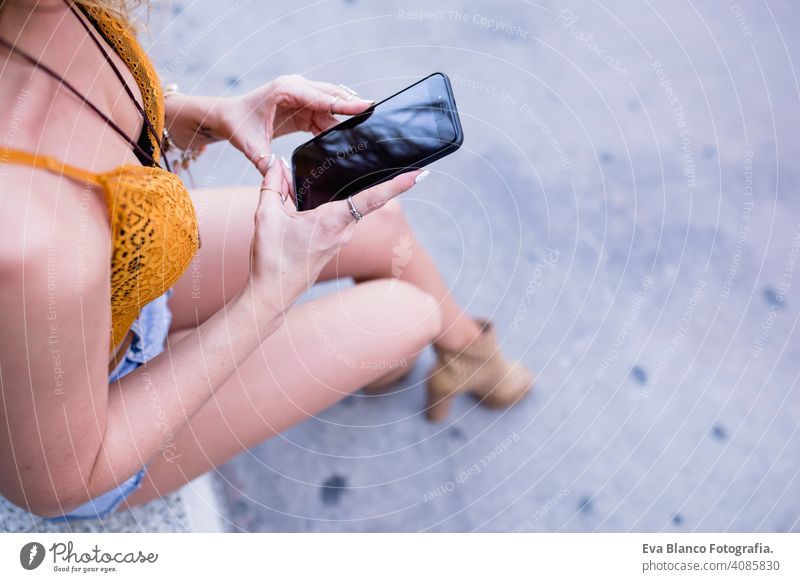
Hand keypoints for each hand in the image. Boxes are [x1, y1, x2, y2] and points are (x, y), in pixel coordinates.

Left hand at [220, 75, 374, 173]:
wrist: (227, 116)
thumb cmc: (237, 125)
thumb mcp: (250, 145)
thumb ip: (266, 162)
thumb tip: (282, 181)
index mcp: (285, 91)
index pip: (321, 97)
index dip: (344, 103)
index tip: (366, 106)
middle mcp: (296, 88)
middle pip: (332, 95)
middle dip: (353, 105)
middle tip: (376, 113)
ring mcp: (301, 96)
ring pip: (331, 105)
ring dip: (346, 117)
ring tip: (367, 128)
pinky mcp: (303, 107)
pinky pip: (324, 115)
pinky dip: (336, 125)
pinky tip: (349, 136)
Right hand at [241, 159, 425, 314]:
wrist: (272, 294)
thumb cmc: (271, 258)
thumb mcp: (266, 216)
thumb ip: (272, 185)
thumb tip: (276, 163)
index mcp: (331, 221)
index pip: (372, 198)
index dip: (397, 185)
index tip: (418, 175)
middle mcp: (343, 231)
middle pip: (369, 200)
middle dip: (386, 182)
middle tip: (407, 166)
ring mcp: (341, 239)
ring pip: (354, 209)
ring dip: (358, 192)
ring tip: (364, 173)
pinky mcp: (335, 245)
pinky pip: (345, 218)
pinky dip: (343, 205)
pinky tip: (332, 198)